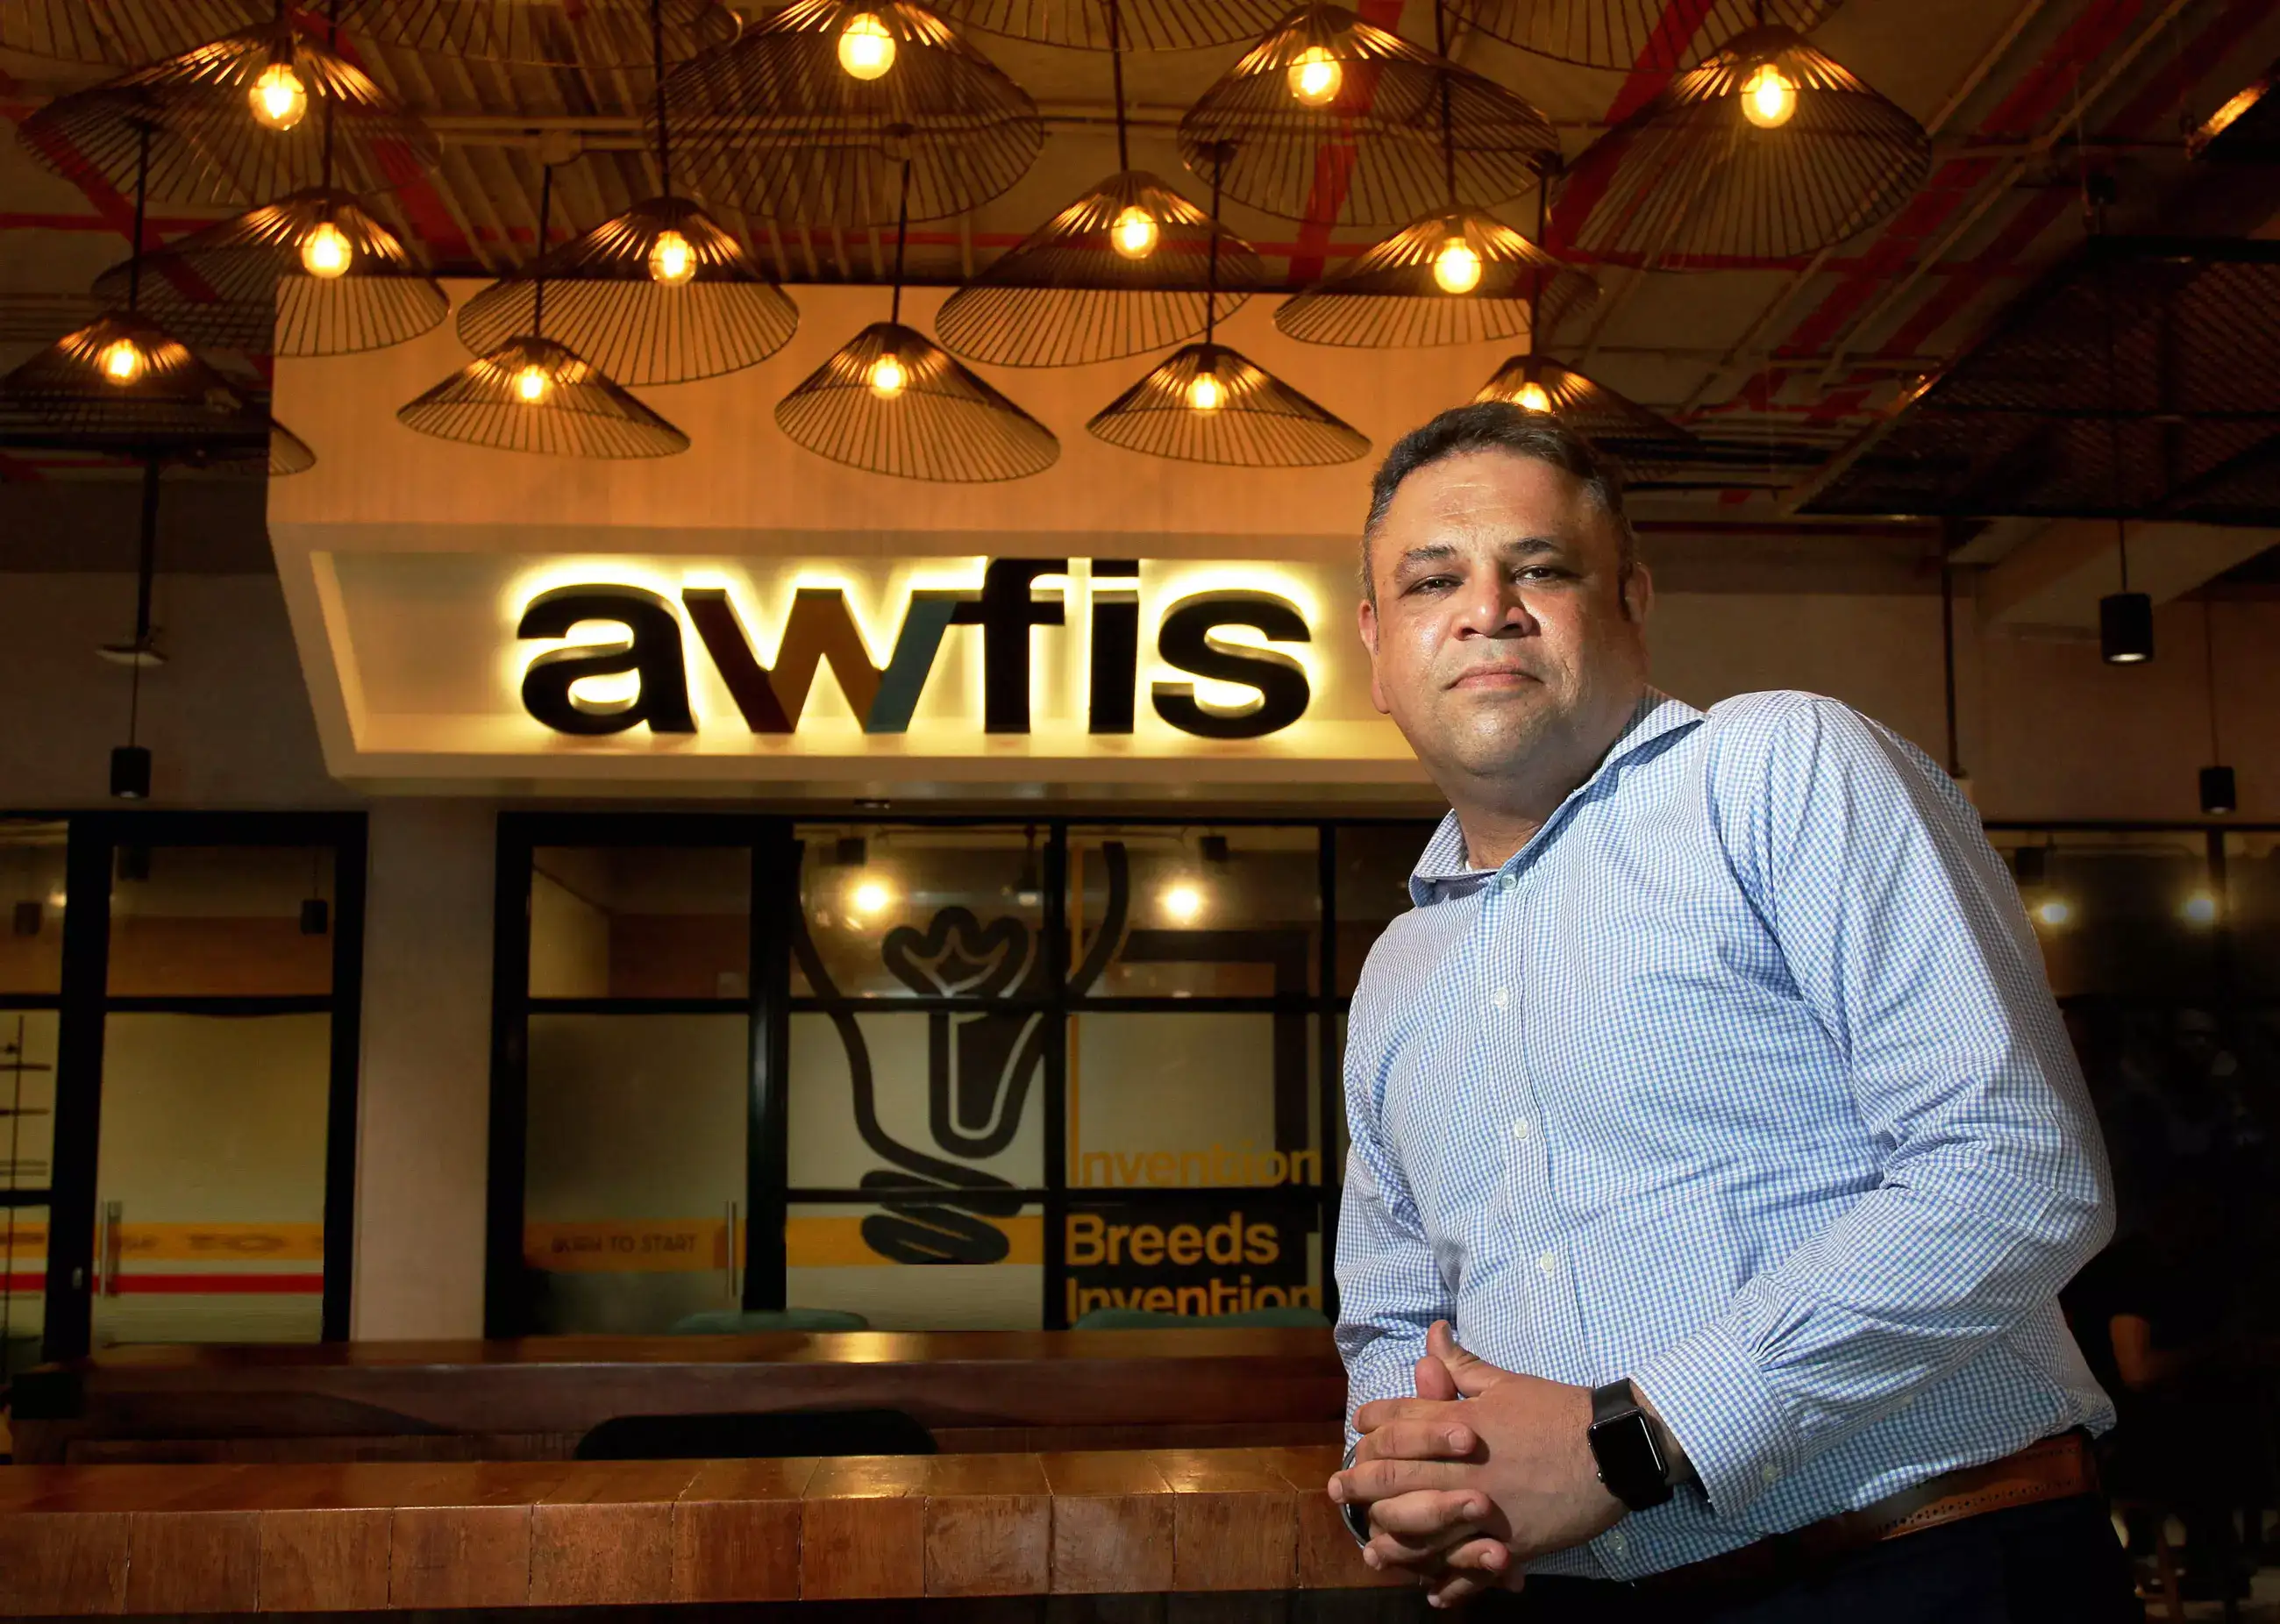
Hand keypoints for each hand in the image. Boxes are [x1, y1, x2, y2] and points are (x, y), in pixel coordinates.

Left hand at [1329, 1322, 1625, 1605]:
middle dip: (1359, 1482)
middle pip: (1394, 1474)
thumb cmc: (1558, 1411)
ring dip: (1390, 1536)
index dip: (1371, 1426)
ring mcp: (1483, 1506)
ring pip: (1420, 1525)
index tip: (1359, 1432)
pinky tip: (1431, 1591)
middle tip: (1337, 1490)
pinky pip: (1467, 1567)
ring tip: (1371, 1548)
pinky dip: (1448, 1582)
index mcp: (1459, 1423)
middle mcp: (1462, 1466)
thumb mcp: (1506, 1384)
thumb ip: (1462, 1367)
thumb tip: (1433, 1335)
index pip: (1398, 1422)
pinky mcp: (1508, 1542)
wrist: (1610, 1449)